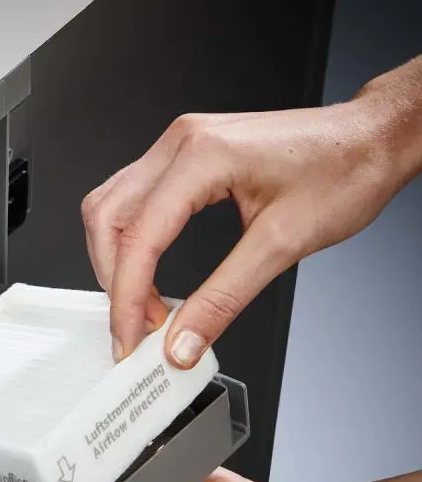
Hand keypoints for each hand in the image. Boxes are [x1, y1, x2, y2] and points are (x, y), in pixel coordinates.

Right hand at [82, 56, 421, 367]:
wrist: (373, 139)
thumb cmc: (344, 172)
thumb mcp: (282, 245)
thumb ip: (222, 298)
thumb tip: (183, 342)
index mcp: (202, 156)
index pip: (140, 237)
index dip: (127, 297)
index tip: (131, 339)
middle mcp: (181, 143)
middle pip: (108, 217)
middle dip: (113, 279)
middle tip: (136, 327)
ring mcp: (179, 145)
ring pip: (112, 205)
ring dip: (117, 260)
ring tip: (143, 304)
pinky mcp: (185, 155)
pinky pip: (134, 198)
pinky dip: (132, 240)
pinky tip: (149, 270)